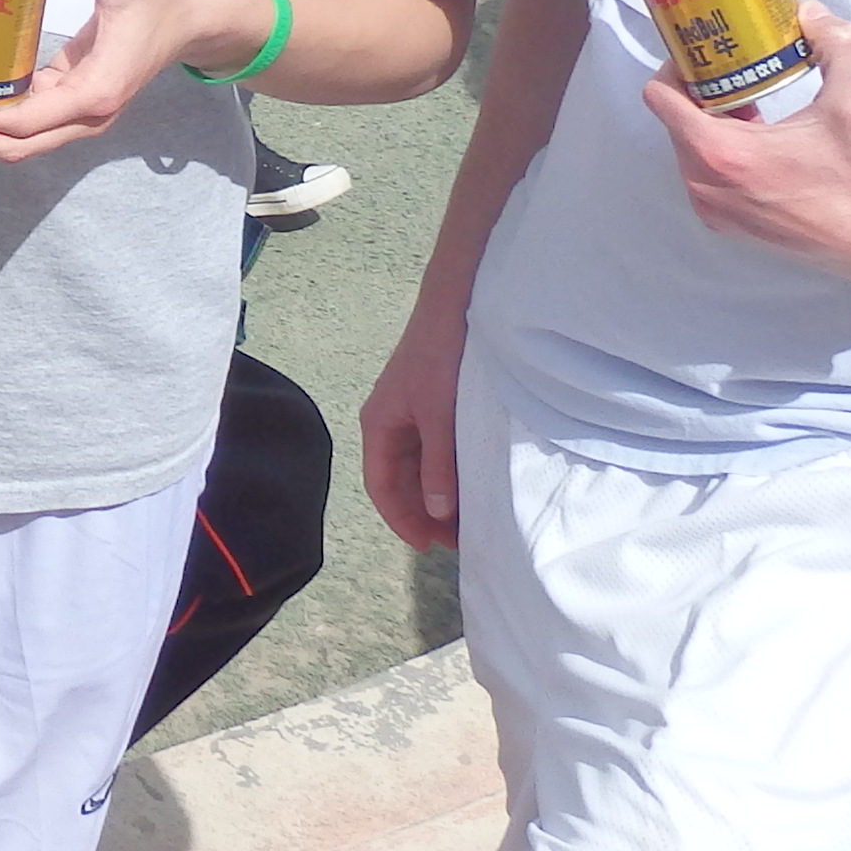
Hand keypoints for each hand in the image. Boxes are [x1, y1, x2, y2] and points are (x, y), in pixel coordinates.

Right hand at [356, 266, 471, 551]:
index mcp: (379, 426)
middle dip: (424, 512)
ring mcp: (411, 414)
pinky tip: (470, 482)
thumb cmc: (440, 358)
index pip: (381, 487)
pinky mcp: (431, 405)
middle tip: (456, 538)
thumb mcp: (439, 416)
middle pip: (401, 481)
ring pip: (419, 467)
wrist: (455, 304)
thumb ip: (439, 466)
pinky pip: (434, 450)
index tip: (428, 546)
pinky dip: (448, 471)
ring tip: (467, 517)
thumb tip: (438, 513)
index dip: (402, 520)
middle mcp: (390, 423)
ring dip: (438, 494)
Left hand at [634, 12, 850, 274]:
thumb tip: (811, 13)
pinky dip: (719, 152)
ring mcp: (712, 208)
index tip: (707, 53)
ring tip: (751, 103)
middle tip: (735, 71)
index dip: (677, 66)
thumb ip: (835, 44)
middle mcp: (705, 185)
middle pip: (673, 121)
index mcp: (723, 154)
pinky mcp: (726, 223)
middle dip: (699, 92)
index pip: (660, 97)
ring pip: (686, 148)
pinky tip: (759, 139)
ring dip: (709, 122)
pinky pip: (703, 174)